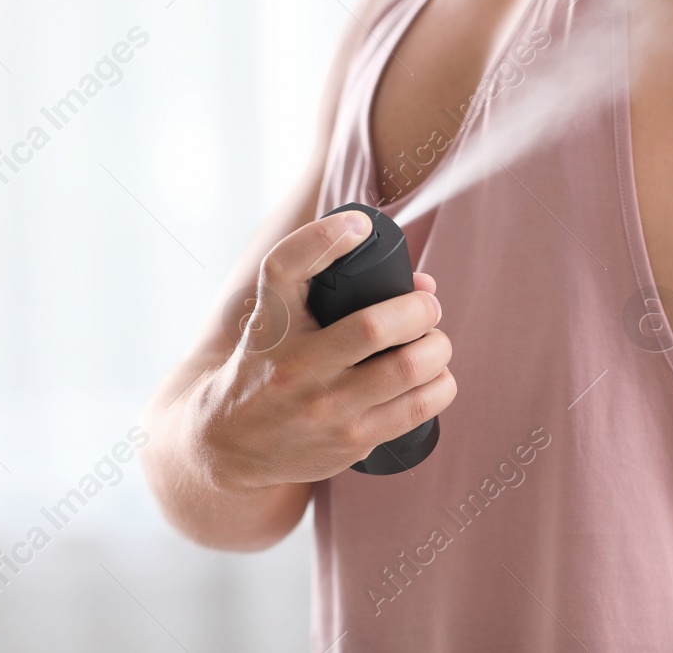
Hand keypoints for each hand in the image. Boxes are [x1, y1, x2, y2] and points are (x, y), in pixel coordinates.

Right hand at [193, 209, 455, 490]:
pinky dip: (440, 386)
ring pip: (406, 369)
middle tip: (426, 308)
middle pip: (372, 326)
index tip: (359, 227)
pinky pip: (417, 409)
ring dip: (436, 349)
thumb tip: (424, 283)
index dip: (327, 236)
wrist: (232, 444)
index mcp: (272, 323)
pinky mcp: (350, 441)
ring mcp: (324, 408)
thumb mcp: (273, 317)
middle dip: (419, 309)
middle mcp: (294, 366)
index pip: (286, 265)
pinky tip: (434, 379)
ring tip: (432, 345)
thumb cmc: (267, 364)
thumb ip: (327, 282)